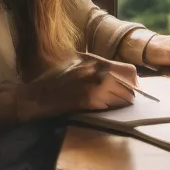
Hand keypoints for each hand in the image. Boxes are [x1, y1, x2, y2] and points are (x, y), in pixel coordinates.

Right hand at [18, 55, 136, 119]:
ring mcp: (94, 86)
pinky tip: (101, 108)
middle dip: (129, 94)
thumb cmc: (53, 80)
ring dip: (121, 103)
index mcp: (95, 61)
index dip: (133, 82)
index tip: (129, 87)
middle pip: (130, 86)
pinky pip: (111, 107)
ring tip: (111, 103)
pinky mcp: (89, 101)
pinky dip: (111, 109)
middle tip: (122, 99)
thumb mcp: (74, 63)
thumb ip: (94, 66)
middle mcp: (98, 71)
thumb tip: (114, 74)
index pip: (130, 71)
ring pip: (124, 99)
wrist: (36, 96)